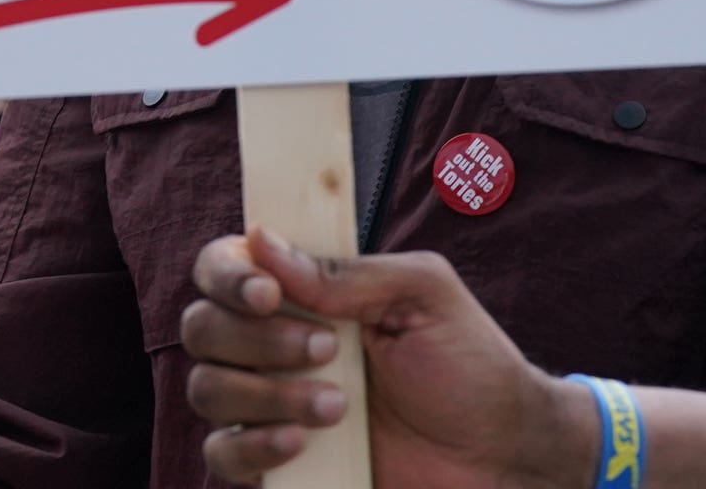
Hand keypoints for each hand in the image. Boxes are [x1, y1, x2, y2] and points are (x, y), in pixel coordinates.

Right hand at [184, 228, 595, 488]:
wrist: (504, 454)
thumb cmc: (470, 365)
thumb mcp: (423, 295)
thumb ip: (346, 272)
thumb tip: (262, 243)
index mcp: (301, 293)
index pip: (221, 266)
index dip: (227, 276)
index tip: (269, 295)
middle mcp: (272, 343)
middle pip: (201, 327)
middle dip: (256, 340)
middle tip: (328, 352)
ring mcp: (270, 405)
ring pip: (207, 389)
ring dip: (266, 395)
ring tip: (337, 407)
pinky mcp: (277, 463)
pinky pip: (221, 454)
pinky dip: (252, 447)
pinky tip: (301, 444)